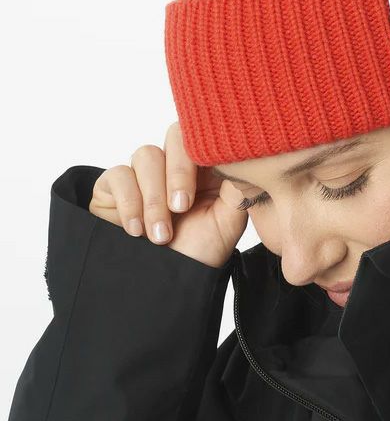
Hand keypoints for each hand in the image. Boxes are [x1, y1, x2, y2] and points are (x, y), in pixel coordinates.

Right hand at [89, 121, 248, 267]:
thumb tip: (243, 159)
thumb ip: (238, 187)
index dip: (201, 155)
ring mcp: (145, 172)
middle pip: (174, 136)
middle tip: (181, 209)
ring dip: (154, 198)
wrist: (167, 284)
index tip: (206, 187)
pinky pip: (118, 174)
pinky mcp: (115, 185)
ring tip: (161, 235)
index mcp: (206, 165)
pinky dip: (129, 203)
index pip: (203, 137)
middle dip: (177, 174)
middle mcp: (175, 163)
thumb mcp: (229, 220)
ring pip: (146, 154)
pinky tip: (137, 230)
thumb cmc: (200, 250)